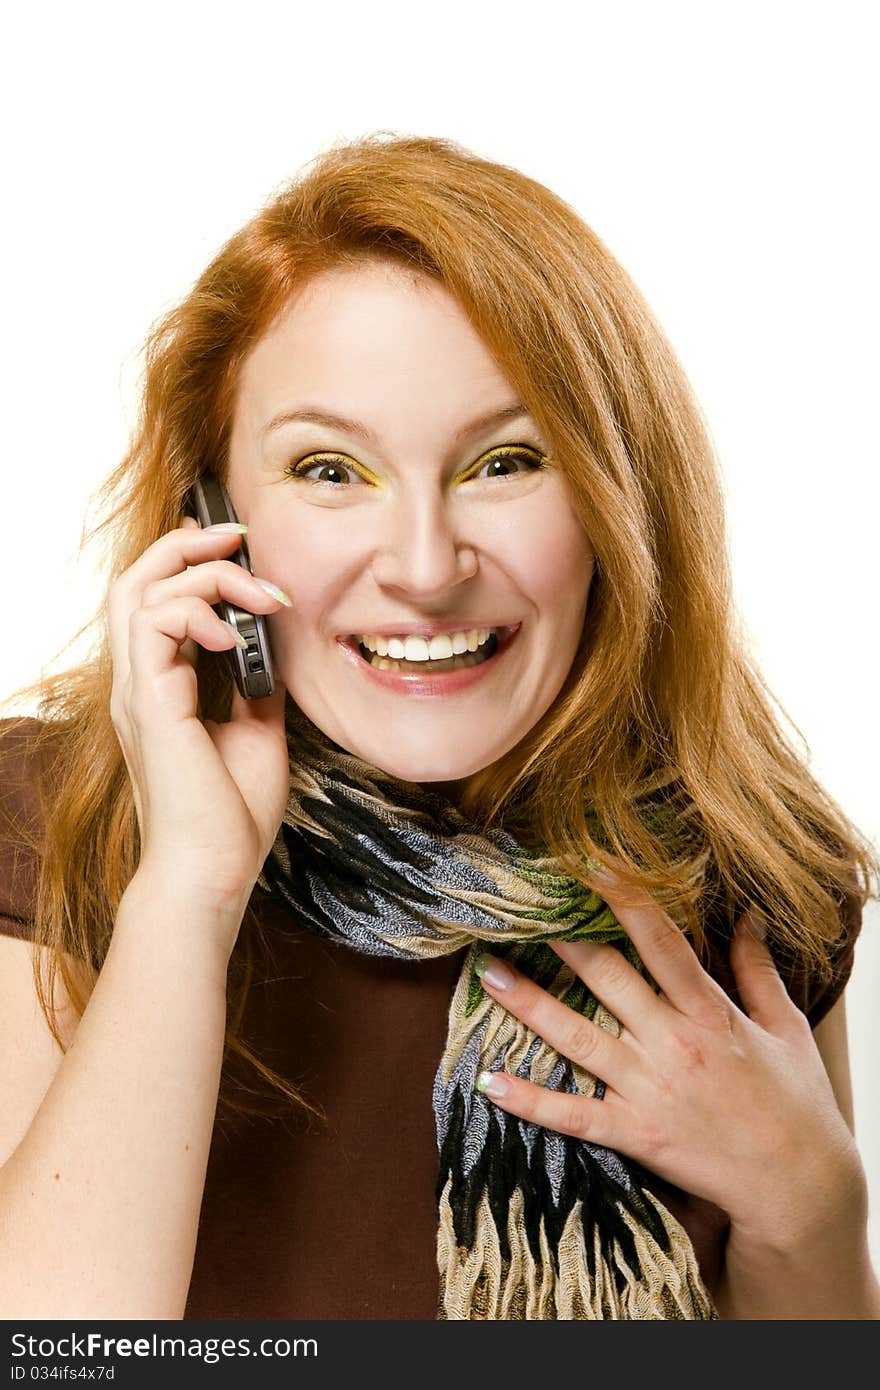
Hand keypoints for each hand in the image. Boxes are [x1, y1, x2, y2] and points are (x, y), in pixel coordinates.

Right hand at [108, 514, 291, 943]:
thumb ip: (257, 685)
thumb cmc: (231, 815)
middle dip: (186, 545)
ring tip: (260, 591)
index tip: (242, 549)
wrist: (214, 871)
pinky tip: (238, 636)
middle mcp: (141, 682)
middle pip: (135, 581)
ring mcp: (139, 691)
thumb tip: (277, 645)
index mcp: (162, 687)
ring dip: (206, 574)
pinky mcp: (150, 702)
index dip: (191, 563)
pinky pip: (155, 623)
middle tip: (238, 532)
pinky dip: (198, 612)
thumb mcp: (257, 731)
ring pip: (141, 590)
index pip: (156, 601)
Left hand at [474, 866, 862, 1251]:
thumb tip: (745, 915)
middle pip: (607, 977)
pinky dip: (530, 1101)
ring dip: (529, 1004)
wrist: (798, 1187)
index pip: (661, 943)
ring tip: (488, 973)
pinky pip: (573, 1115)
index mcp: (709, 1012)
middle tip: (522, 908)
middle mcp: (672, 1043)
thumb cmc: (797, 1104)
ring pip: (577, 1037)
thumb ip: (758, 969)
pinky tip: (491, 1082)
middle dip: (562, 939)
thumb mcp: (787, 1027)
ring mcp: (648, 1089)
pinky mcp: (635, 1133)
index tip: (593, 865)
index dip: (626, 900)